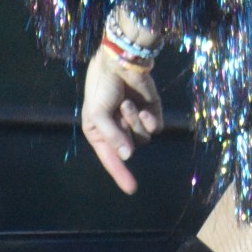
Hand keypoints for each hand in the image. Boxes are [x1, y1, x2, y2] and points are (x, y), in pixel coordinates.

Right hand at [80, 44, 163, 194]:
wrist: (121, 61)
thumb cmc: (102, 87)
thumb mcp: (96, 114)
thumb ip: (112, 138)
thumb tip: (128, 156)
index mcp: (100, 133)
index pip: (111, 160)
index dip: (121, 175)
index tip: (132, 190)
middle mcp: (119, 131)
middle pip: (130, 148)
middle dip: (125, 131)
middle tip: (119, 111)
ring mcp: (136, 122)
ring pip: (143, 139)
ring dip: (135, 121)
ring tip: (127, 103)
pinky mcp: (151, 112)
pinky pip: (155, 128)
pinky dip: (149, 119)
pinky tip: (143, 107)